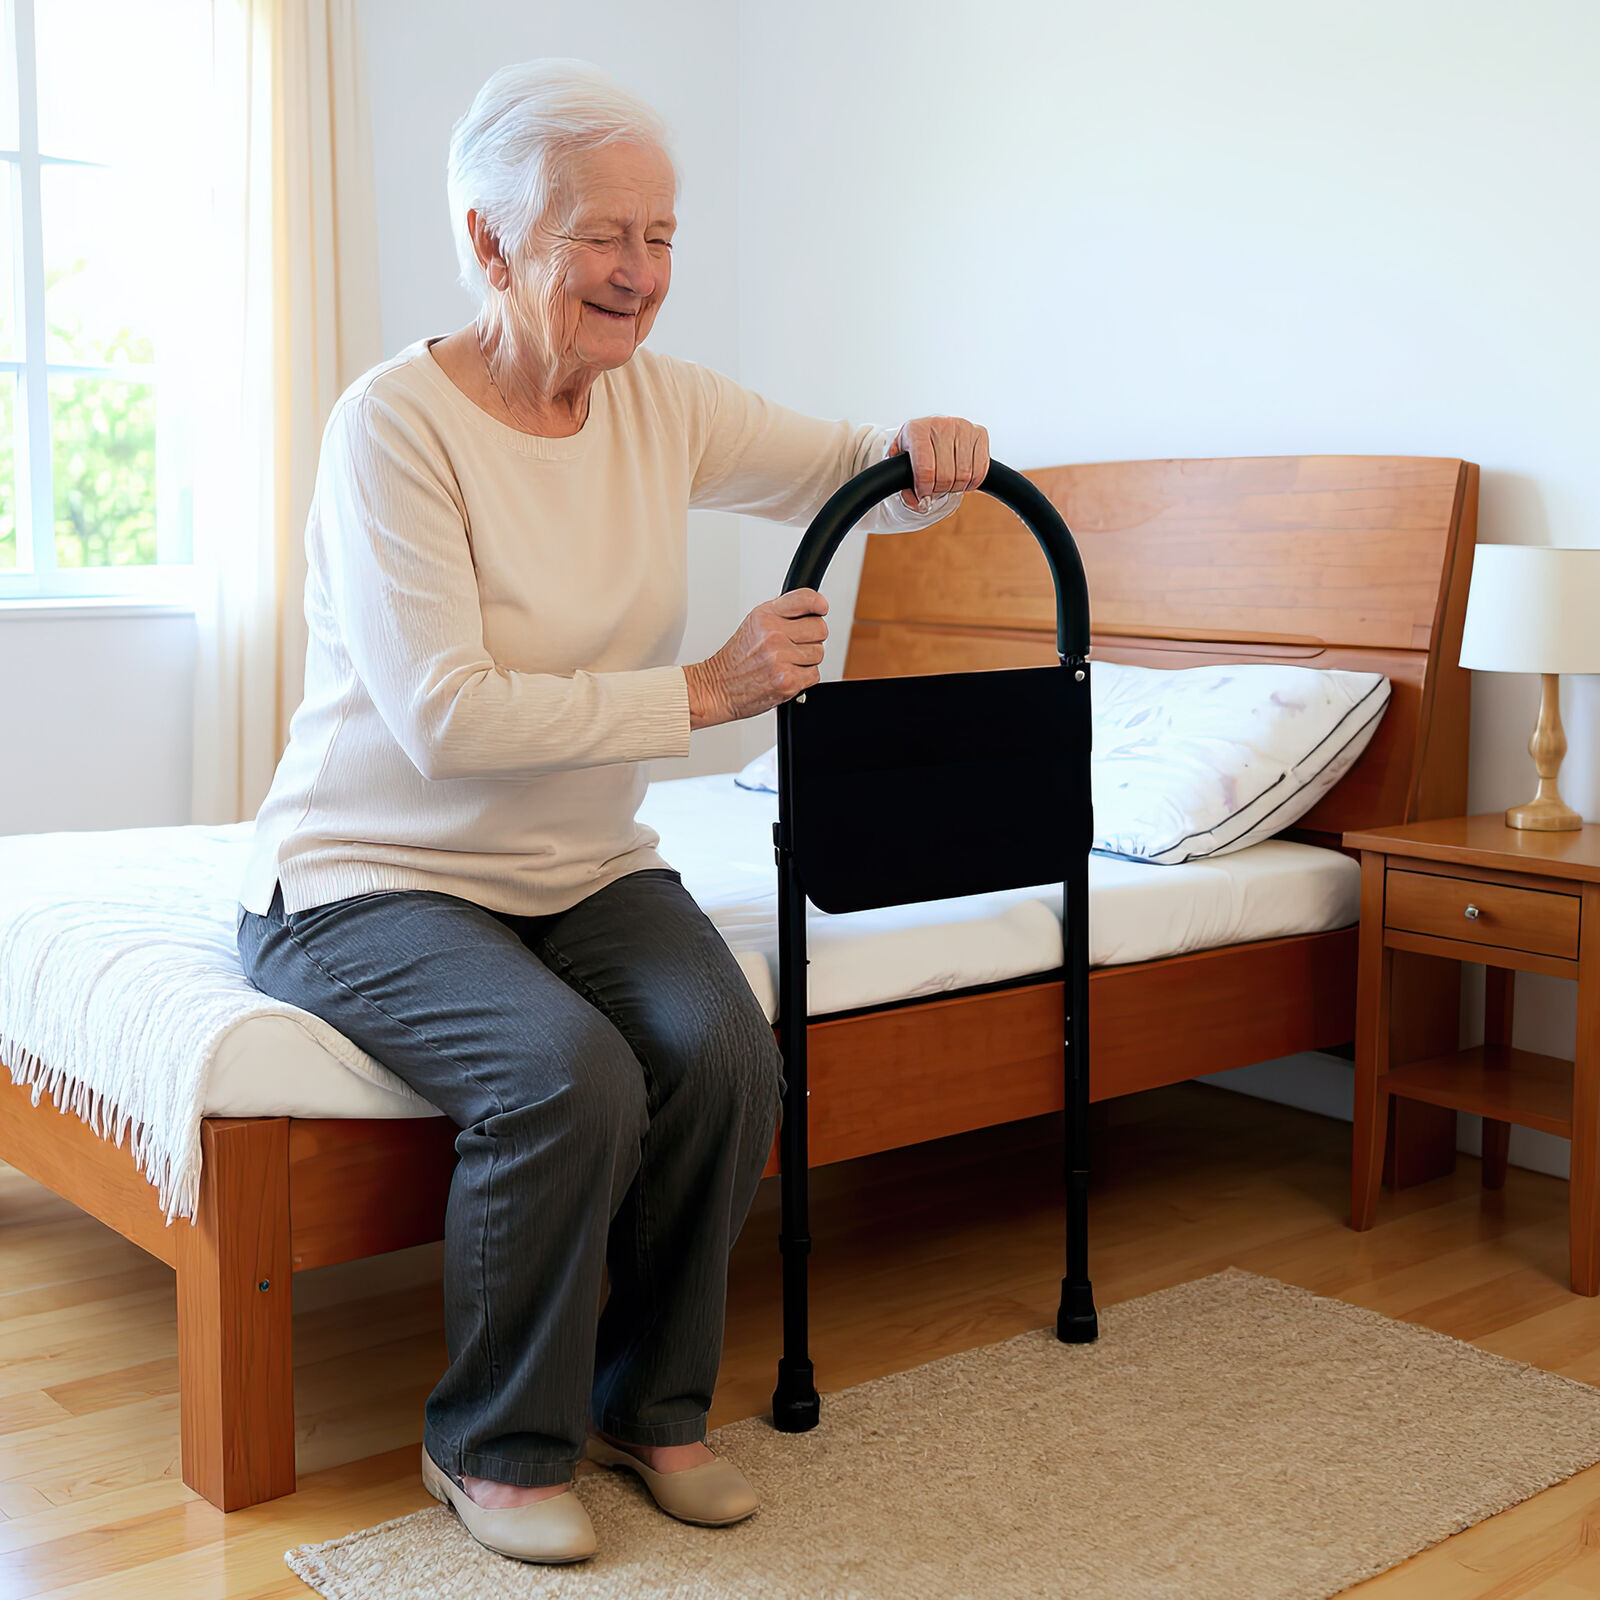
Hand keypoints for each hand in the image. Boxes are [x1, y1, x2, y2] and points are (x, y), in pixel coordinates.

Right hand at [684, 589, 828, 727]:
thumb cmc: (736, 659)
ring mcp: (780, 658)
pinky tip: (785, 675)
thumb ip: (782, 614)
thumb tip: (815, 609)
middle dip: (812, 638)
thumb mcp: (754, 625)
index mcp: (764, 616)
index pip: (805, 599)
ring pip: (818, 653)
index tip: (821, 608)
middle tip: (794, 646)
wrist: (717, 687)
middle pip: (820, 629)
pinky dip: (803, 678)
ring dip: (806, 661)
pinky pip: (814, 675)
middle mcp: (772, 634)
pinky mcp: (787, 681)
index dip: (818, 604)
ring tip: (785, 663)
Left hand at [887, 415, 989, 510]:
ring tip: (948, 484)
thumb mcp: (902, 459)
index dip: (925, 489)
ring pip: (964, 475)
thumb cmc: (917, 445)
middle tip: (935, 491)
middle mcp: (941, 425)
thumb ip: (902, 481)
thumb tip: (918, 502)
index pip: (925, 469)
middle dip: (939, 490)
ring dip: (956, 487)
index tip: (923, 496)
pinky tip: (962, 479)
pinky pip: (980, 470)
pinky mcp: (979, 433)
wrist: (933, 429)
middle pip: (945, 475)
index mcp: (917, 430)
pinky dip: (972, 482)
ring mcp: (963, 427)